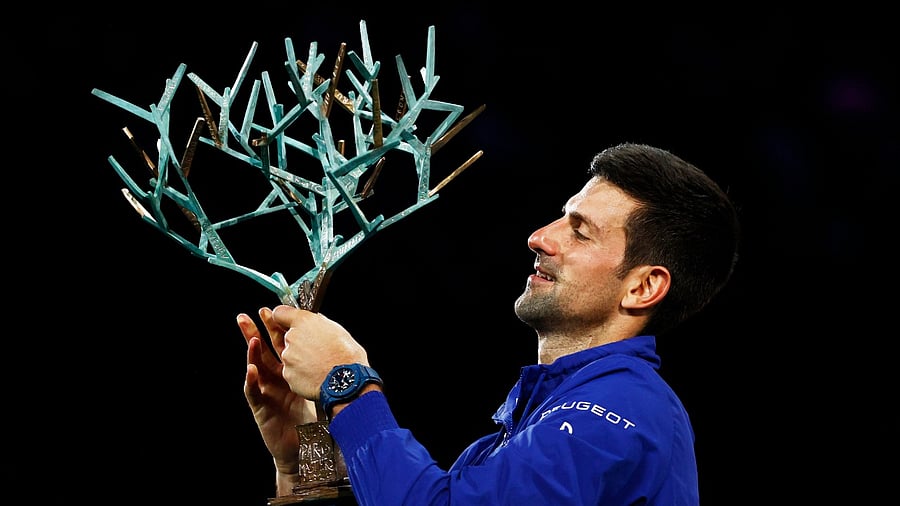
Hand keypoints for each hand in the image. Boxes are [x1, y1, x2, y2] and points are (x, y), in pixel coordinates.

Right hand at [237, 307, 316, 475]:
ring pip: (255, 369)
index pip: (279, 345)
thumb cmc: (314, 418)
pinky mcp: (262, 409)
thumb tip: (335, 341)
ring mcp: (267, 394)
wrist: (308, 448)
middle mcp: (275, 380)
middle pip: (262, 352)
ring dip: (251, 353)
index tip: (271, 310)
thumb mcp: (318, 386)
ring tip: (252, 339)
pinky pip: (254, 393)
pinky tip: (251, 370)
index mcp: (289, 372)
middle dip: (254, 333)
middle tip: (248, 316)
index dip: (274, 329)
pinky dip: (251, 381)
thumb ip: (322, 368)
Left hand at [271, 305, 369, 400]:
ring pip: (290, 356)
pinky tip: (316, 375)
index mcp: (304, 322)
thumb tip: (315, 322)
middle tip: (316, 349)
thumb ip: (319, 323)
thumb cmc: (347, 355)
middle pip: (288, 337)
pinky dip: (301, 373)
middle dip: (299, 342)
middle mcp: (292, 337)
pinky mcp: (288, 374)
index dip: (284, 318)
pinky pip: (292, 372)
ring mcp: (288, 357)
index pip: (280, 313)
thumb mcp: (337, 330)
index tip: (287, 321)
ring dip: (300, 359)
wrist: (346, 382)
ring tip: (319, 364)